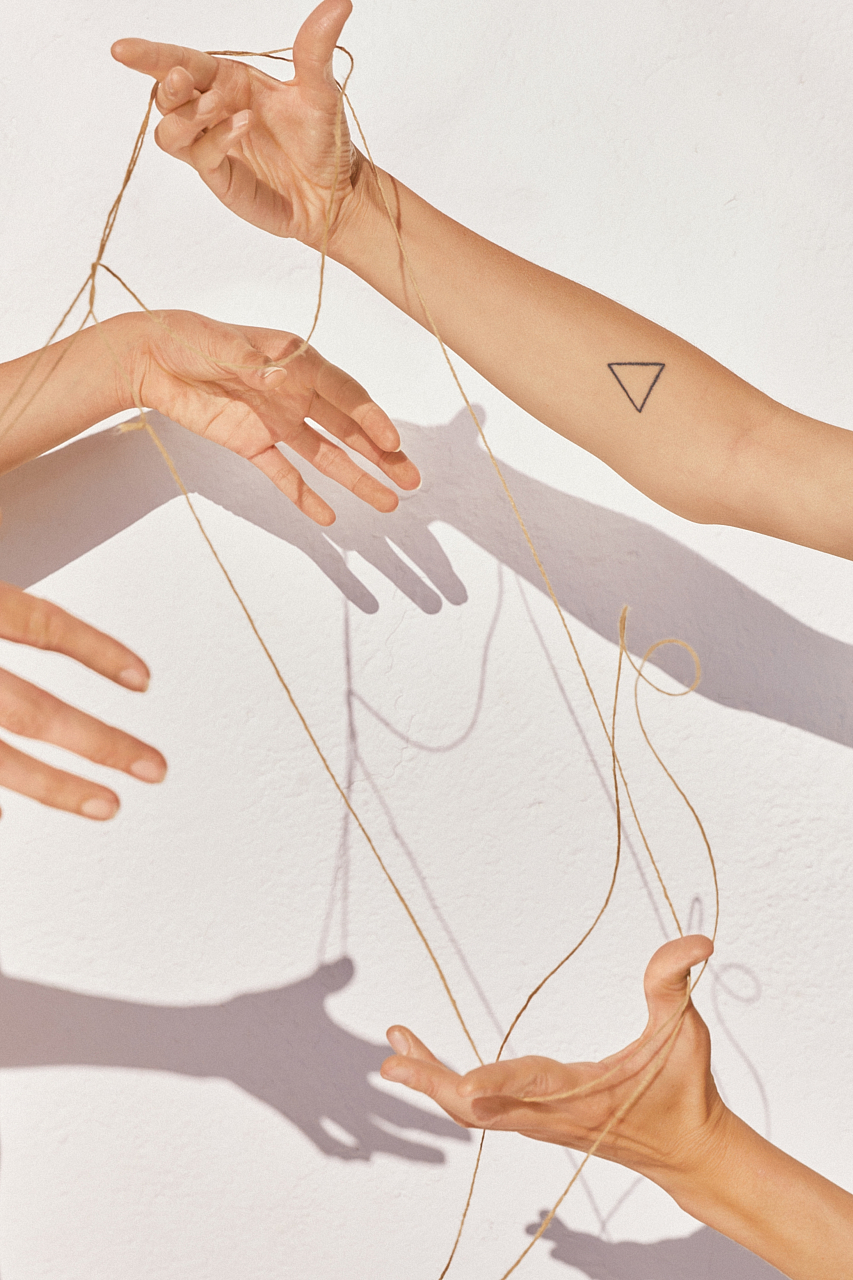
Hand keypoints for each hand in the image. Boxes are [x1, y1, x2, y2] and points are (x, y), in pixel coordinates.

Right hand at [0, 580, 165, 818]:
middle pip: (31, 711)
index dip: (95, 649)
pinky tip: (6, 812)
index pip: (38, 624)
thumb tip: (26, 566)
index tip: (143, 679)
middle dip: (100, 743)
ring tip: (107, 805)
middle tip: (155, 767)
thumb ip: (6, 597)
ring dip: (55, 787)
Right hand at [112, 0, 359, 248]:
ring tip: (221, 108)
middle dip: (167, 84)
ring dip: (186, 116)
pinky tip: (242, 127)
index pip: (181, 61)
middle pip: (166, 95)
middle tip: (183, 78)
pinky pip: (198, 155)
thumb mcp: (320, 89)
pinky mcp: (220, 177)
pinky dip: (214, 139)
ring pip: (170, 130)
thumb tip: (340, 3)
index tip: (122, 49)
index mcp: (230, 81)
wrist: (336, 193)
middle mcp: (215, 111)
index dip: (150, 55)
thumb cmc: (324, 140)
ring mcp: (214, 146)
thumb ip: (315, 48)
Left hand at [120, 309, 419, 525]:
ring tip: (388, 503)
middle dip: (381, 455)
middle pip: (348, 428)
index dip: (370, 418)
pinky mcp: (254, 443)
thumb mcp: (223, 346)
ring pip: (327, 455)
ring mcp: (277, 420)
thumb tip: (284, 381)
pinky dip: (305, 496)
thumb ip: (255, 365)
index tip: (392, 441)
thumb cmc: (190, 339)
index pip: (344, 393)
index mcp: (298, 360)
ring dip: (358, 478)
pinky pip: (285, 474)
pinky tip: (329, 518)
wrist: (150, 357)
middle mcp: (297, 392)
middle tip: (411, 479)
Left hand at [380, 935, 727, 1181]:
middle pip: (479, 1110)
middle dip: (433, 1084)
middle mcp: (552, 1115)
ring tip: (396, 1050)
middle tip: (391, 1060)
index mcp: (584, 1094)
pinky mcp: (535, 1122)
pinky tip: (433, 1069)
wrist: (686, 1150)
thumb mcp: (685, 1032)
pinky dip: (451, 1090)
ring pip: (474, 1114)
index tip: (467, 1082)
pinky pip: (483, 1113)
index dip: (501, 1083)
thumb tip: (697, 940)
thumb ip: (675, 983)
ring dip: (433, 1083)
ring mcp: (539, 1123)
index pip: (535, 1088)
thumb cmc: (684, 1091)